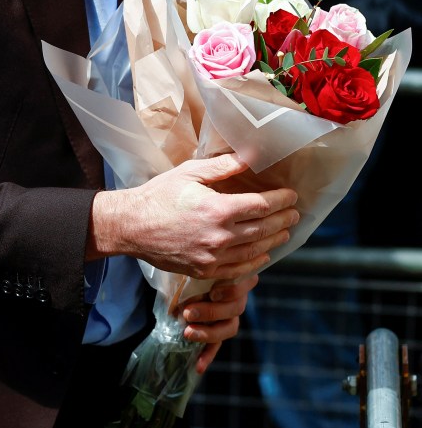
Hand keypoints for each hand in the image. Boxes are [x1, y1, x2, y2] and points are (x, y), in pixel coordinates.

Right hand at [89, 152, 298, 280]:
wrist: (132, 226)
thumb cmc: (159, 195)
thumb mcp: (189, 173)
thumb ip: (222, 167)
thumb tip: (249, 157)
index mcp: (217, 209)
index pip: (260, 206)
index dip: (280, 200)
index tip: (291, 195)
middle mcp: (219, 236)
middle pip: (262, 229)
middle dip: (282, 220)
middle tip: (295, 213)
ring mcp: (212, 257)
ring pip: (253, 252)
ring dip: (273, 241)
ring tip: (285, 232)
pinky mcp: (204, 271)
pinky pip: (237, 270)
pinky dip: (255, 263)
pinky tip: (263, 256)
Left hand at [179, 275, 256, 373]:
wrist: (180, 278)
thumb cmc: (189, 268)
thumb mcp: (194, 267)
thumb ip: (196, 274)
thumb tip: (186, 285)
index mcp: (234, 277)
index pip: (244, 284)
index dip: (231, 291)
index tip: (213, 293)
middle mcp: (237, 297)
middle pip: (236, 308)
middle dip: (211, 312)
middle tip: (188, 313)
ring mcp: (230, 317)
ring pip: (229, 328)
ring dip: (208, 333)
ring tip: (188, 333)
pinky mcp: (218, 333)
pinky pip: (216, 346)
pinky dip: (207, 356)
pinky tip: (198, 366)